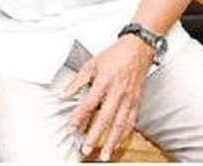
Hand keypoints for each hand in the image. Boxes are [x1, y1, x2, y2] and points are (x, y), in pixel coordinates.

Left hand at [63, 36, 153, 160]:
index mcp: (104, 82)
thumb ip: (78, 80)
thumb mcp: (92, 63)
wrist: (138, 49)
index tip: (72, 127)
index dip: (80, 117)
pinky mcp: (137, 102)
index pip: (89, 104)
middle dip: (95, 135)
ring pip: (119, 125)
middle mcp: (117, 92)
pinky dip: (124, 134)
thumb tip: (65, 93)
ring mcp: (128, 99)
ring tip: (104, 154)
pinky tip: (118, 143)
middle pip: (104, 118)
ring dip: (111, 141)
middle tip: (86, 148)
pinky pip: (131, 122)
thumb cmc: (115, 55)